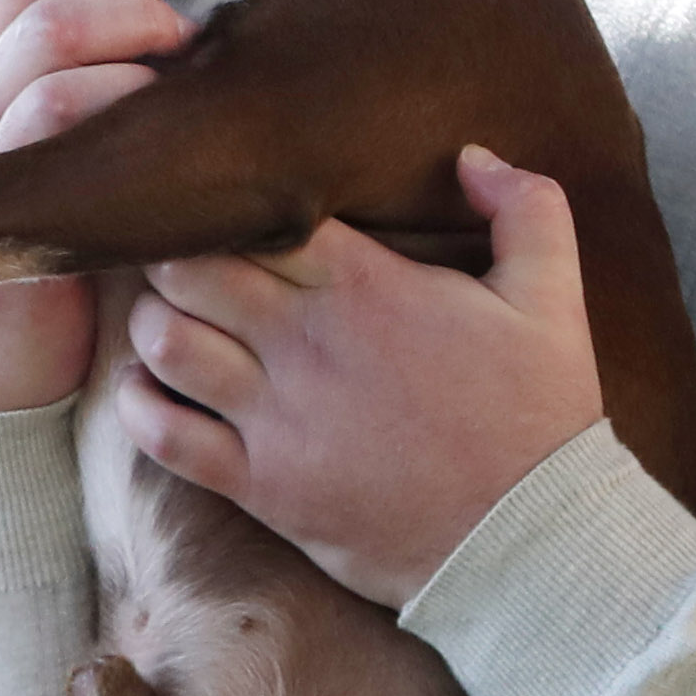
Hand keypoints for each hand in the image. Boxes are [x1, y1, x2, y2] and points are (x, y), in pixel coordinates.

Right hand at [0, 0, 194, 415]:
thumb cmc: (38, 278)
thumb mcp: (45, 182)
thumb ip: (79, 119)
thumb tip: (175, 60)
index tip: (151, 10)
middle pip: (35, 1)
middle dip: (127, 4)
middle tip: (183, 44)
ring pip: (50, 48)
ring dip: (135, 51)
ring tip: (181, 93)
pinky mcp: (0, 210)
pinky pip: (54, 116)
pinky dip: (121, 110)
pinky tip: (169, 150)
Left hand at [120, 148, 606, 603]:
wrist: (529, 540)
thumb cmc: (541, 415)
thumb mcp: (555, 297)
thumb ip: (525, 206)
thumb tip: (473, 156)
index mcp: (367, 286)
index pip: (258, 215)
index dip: (234, 204)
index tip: (236, 210)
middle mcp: (307, 343)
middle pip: (189, 268)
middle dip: (176, 254)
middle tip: (188, 261)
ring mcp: (276, 418)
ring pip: (164, 342)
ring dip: (153, 323)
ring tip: (170, 320)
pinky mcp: (262, 485)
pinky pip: (163, 435)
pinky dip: (140, 407)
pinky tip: (151, 392)